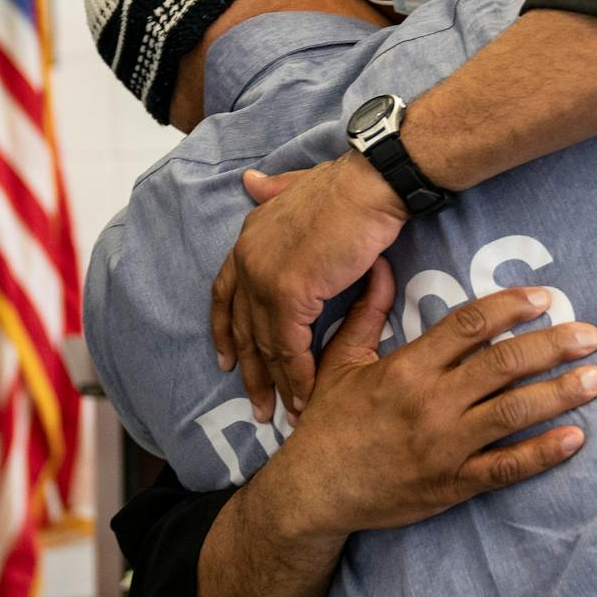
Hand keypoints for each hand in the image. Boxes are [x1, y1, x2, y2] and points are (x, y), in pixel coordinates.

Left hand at [210, 153, 408, 420]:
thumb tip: (250, 182)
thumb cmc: (348, 186)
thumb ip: (274, 190)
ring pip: (266, 344)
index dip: (226, 330)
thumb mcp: (299, 184)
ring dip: (277, 383)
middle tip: (258, 406)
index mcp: (247, 239)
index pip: (226, 294)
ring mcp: (263, 278)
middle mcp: (246, 260)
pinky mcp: (287, 294)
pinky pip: (289, 347)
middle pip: (243, 327)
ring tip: (286, 413)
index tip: (227, 361)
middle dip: (251, 371)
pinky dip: (298, 376)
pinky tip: (306, 397)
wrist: (370, 184)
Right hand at [265, 260, 596, 540]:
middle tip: (590, 335)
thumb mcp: (340, 363)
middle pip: (502, 365)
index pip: (469, 326)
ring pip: (512, 413)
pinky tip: (575, 439)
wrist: (314, 492)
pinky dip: (542, 454)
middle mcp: (430, 403)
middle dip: (551, 346)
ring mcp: (444, 446)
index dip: (510, 308)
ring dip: (559, 394)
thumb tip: (383, 266)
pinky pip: (505, 468)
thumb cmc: (328, 424)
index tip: (545, 298)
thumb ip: (366, 314)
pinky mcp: (452, 484)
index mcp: (407, 368)